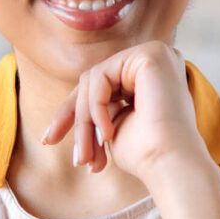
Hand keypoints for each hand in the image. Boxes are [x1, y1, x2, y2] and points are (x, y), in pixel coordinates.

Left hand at [41, 42, 206, 182]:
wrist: (171, 165)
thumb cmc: (147, 155)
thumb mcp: (112, 126)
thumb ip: (99, 107)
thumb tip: (72, 105)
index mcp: (150, 76)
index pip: (100, 86)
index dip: (71, 112)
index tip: (49, 139)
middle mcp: (155, 60)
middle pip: (94, 81)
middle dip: (74, 119)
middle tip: (68, 153)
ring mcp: (155, 53)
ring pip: (94, 79)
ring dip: (85, 119)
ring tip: (87, 154)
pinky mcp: (151, 55)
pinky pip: (101, 76)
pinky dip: (96, 107)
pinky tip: (107, 133)